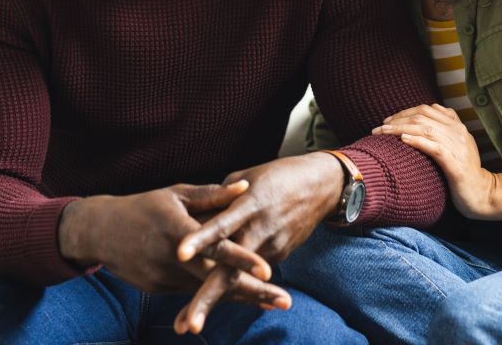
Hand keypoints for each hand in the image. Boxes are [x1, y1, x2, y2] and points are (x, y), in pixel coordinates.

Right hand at [58, 182, 289, 307]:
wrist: (99, 232)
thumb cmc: (143, 206)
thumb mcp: (177, 195)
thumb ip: (212, 195)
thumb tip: (246, 186)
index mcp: (177, 229)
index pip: (214, 247)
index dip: (241, 259)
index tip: (269, 271)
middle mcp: (171, 258)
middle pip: (217, 279)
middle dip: (253, 292)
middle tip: (284, 301)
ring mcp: (163, 277)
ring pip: (207, 290)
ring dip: (241, 298)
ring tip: (273, 302)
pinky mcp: (159, 289)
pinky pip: (193, 292)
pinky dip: (216, 295)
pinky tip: (244, 298)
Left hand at [171, 153, 342, 333]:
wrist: (321, 185)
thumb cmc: (277, 176)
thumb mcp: (246, 177)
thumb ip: (219, 198)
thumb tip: (194, 216)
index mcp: (248, 205)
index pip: (221, 226)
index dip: (201, 239)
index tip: (179, 254)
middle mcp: (260, 231)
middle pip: (231, 270)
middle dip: (208, 298)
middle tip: (189, 325)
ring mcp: (272, 248)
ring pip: (239, 280)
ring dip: (214, 301)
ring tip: (189, 325)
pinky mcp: (279, 256)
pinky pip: (249, 272)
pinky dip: (231, 284)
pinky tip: (208, 300)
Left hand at [374, 103, 495, 218]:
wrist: (483, 194)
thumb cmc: (465, 171)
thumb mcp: (458, 144)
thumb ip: (447, 127)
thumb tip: (432, 109)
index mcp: (457, 126)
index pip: (427, 109)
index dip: (404, 112)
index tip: (387, 120)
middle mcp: (457, 132)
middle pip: (422, 116)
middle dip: (397, 119)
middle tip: (379, 128)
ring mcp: (457, 147)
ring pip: (425, 129)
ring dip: (400, 128)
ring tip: (383, 132)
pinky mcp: (455, 164)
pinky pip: (434, 147)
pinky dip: (418, 141)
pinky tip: (403, 140)